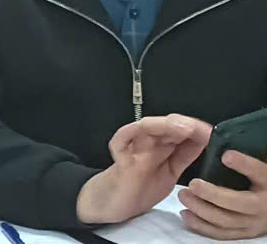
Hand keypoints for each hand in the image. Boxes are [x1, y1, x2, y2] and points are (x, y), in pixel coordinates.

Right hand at [76, 114, 212, 224]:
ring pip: (146, 128)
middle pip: (165, 125)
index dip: (196, 130)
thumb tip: (205, 141)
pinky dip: (131, 132)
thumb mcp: (171, 172)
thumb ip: (183, 157)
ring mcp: (134, 148)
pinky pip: (121, 140)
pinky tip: (145, 129)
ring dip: (165, 125)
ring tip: (184, 129)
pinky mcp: (121, 158)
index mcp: (163, 147)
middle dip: (185, 124)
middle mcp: (148, 143)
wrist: (116, 203)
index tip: (211, 132)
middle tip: (203, 129)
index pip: (179, 132)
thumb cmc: (142, 187)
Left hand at [178, 151, 266, 238]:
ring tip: (183, 195)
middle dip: (213, 194)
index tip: (225, 155)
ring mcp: (253, 223)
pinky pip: (221, 234)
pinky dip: (202, 226)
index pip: (259, 172)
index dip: (244, 164)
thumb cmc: (259, 181)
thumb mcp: (257, 168)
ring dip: (202, 209)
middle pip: (239, 202)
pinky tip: (186, 214)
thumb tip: (216, 135)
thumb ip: (243, 158)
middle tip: (193, 183)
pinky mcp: (242, 233)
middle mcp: (262, 205)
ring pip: (226, 220)